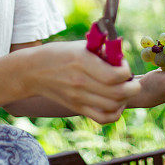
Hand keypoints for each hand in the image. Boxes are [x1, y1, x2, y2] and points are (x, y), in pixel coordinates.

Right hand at [19, 40, 141, 124]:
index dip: (126, 70)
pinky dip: (115, 113)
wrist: (33, 71)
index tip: (123, 64)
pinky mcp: (77, 107)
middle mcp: (81, 82)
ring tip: (124, 89)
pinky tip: (116, 103)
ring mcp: (78, 98)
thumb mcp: (79, 45)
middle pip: (118, 93)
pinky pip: (103, 118)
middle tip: (130, 79)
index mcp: (82, 62)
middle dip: (132, 86)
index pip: (115, 75)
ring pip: (114, 106)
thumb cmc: (58, 54)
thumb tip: (121, 55)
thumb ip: (101, 50)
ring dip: (125, 98)